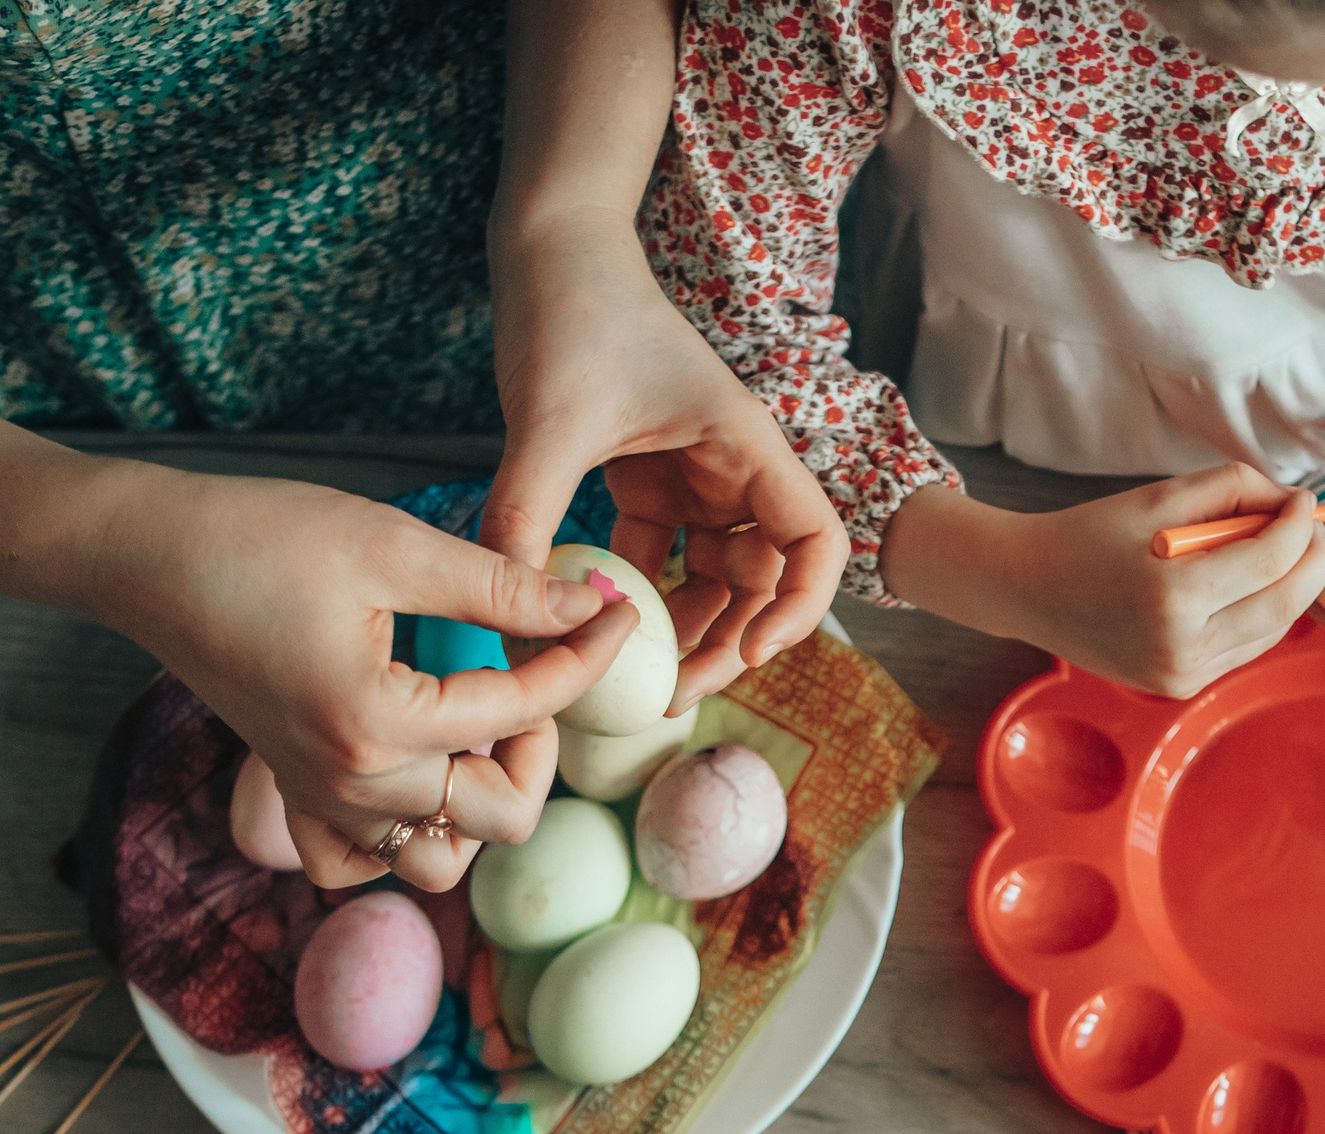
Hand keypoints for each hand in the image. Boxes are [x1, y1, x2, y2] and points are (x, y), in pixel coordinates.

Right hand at [86, 462, 636, 890]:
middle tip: (532, 671)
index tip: (613, 613)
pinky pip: (366, 862)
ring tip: (481, 722)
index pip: (522, 711)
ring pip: (441, 860)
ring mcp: (320, 802)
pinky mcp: (296, 795)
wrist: (144, 554)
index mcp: (377, 725)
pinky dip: (406, 833)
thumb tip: (589, 606)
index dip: (585, 657)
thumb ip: (501, 587)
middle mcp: (350, 786)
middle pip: (500, 820)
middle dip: (539, 747)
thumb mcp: (393, 544)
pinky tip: (420, 764)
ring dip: (481, 803)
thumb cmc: (257, 535)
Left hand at [480, 215, 847, 715]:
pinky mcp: (651, 480)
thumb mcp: (547, 422)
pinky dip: (636, 595)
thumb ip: (527, 518)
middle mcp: (735, 467)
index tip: (748, 652)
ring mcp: (695, 476)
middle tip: (671, 695)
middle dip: (730, 642)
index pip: (816, 542)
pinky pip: (660, 557)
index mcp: (745, 444)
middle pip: (765, 579)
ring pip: (714, 578)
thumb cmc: (570, 310)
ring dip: (684, 629)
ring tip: (634, 678)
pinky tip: (591, 624)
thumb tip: (509, 617)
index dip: (798, 608)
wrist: (547, 247)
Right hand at [883, 463, 1324, 698]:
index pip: (1270, 561)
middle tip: (1312, 527)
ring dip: (1292, 589)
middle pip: (1285, 604)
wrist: (1028, 589)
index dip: (1299, 525)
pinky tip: (1256, 584)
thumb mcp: (1161, 496)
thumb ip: (1234, 489)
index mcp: (1173, 595)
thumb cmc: (1090, 535)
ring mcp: (1182, 675)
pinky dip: (1264, 614)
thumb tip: (1293, 503)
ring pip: (1273, 631)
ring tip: (1286, 550)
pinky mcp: (1180, 687)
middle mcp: (1181, 647)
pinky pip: (1246, 648)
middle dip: (1311, 561)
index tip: (1306, 500)